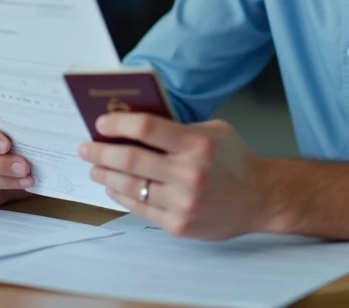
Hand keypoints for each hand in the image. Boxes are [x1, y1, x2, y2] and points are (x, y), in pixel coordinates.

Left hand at [77, 115, 271, 239]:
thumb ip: (178, 128)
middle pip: (131, 160)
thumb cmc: (236, 160)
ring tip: (95, 167)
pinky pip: (141, 208)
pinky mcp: (179, 225)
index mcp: (197, 144)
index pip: (147, 128)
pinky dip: (121, 195)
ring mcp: (183, 202)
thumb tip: (134, 125)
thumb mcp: (213, 130)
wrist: (262, 198)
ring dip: (106, 175)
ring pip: (131, 187)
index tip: (101, 122)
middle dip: (101, 152)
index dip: (119, 124)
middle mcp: (189, 174)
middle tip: (86, 147)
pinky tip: (113, 186)